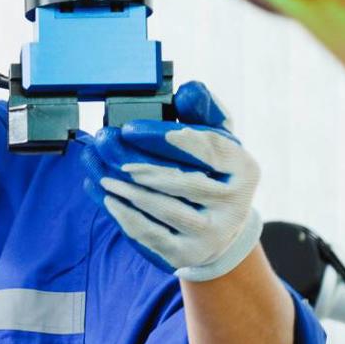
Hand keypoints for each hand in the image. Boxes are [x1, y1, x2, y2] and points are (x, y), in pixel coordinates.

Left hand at [79, 82, 262, 281]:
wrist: (218, 232)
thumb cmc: (211, 175)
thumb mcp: (215, 142)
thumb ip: (204, 112)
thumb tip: (189, 89)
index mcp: (244, 170)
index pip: (210, 149)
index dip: (172, 138)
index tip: (134, 128)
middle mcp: (233, 206)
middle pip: (181, 180)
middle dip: (137, 161)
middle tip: (104, 144)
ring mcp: (210, 234)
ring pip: (161, 207)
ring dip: (125, 187)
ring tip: (100, 170)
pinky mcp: (185, 254)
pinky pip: (149, 233)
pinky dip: (124, 214)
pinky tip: (106, 197)